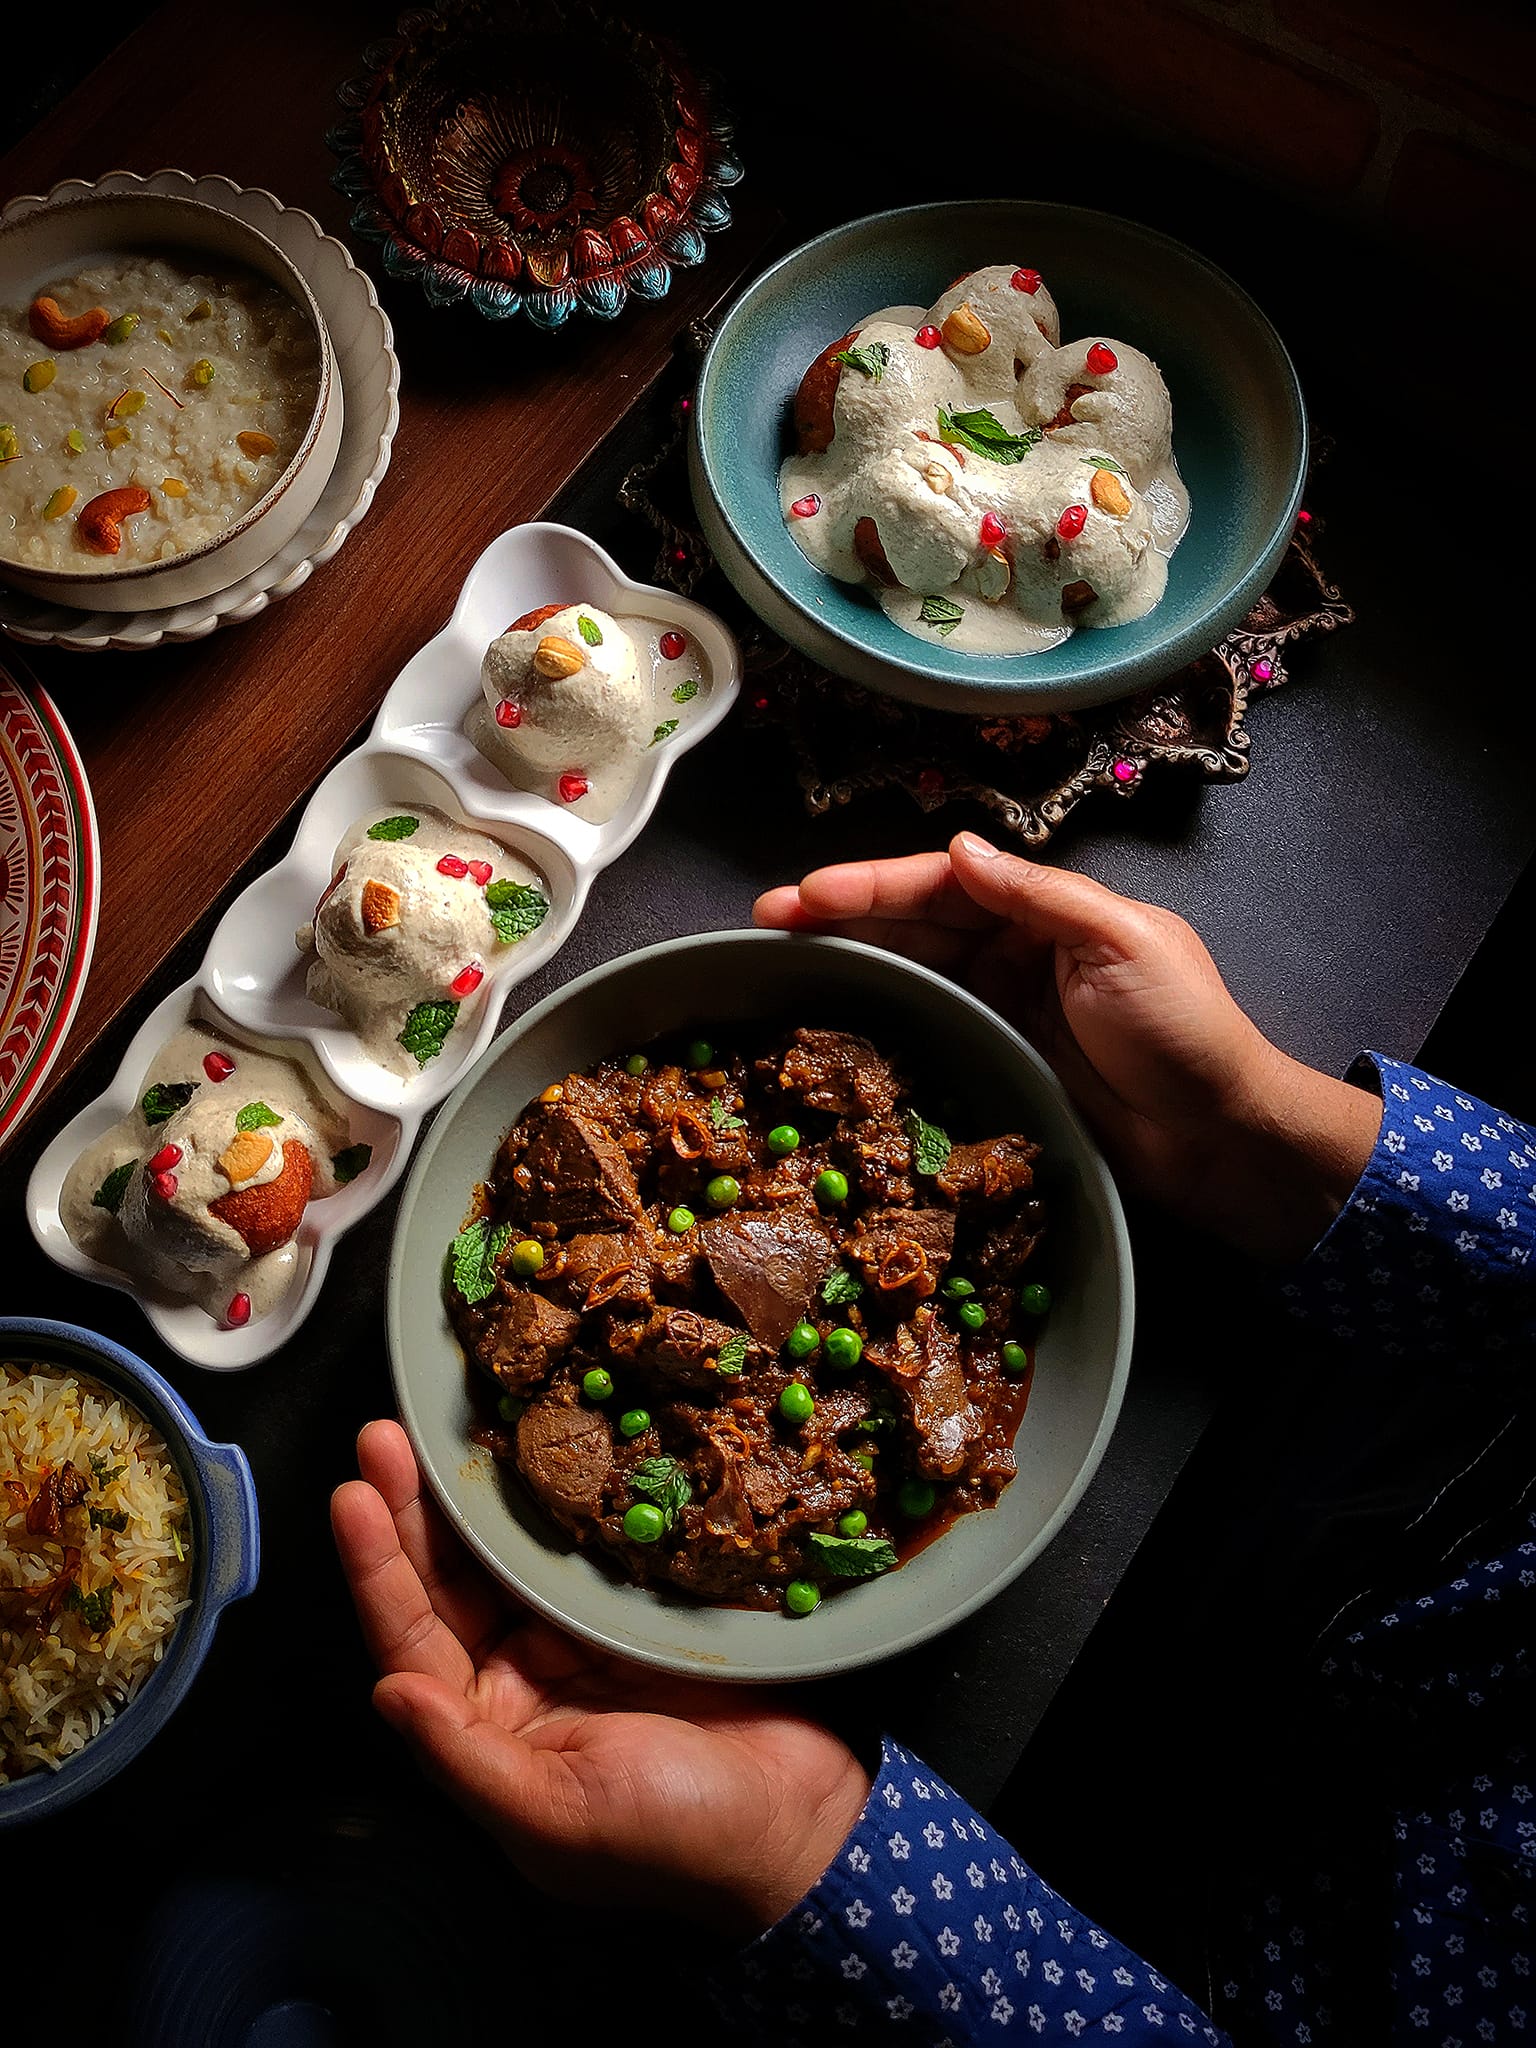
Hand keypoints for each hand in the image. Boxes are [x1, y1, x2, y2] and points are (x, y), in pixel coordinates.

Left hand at [331, 1420, 869, 1938]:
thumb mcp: (556, 1815)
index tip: (353, 1497)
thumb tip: (389, 1694)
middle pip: (447, 1580)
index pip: (411, 1640)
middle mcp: (520, 1675)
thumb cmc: (673, 1838)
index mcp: (488, 1730)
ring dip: (471, 1492)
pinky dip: (556, 1492)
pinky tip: (540, 1446)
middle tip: (384, 1437)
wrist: (802, 1819)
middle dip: (411, 1509)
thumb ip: (467, 1758)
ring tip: (440, 1428)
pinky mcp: (634, 1601)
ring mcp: (577, 1632)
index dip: (378, 1568)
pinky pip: (581, 1537)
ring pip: (505, 1551)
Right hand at [755, 833, 1379, 1261]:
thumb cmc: (1186, 1033)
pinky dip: (880, 1015)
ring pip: (911, 970)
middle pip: (914, 923)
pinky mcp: (999, 1061)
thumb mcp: (1122, 942)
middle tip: (764, 921)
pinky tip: (834, 1014)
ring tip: (778, 957)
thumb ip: (1040, 895)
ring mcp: (1004, 1009)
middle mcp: (1018, 953)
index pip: (944, 884)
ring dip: (848, 959)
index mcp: (1048, 912)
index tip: (808, 894)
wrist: (1220, 1138)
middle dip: (840, 916)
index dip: (873, 886)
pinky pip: (928, 1027)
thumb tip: (961, 848)